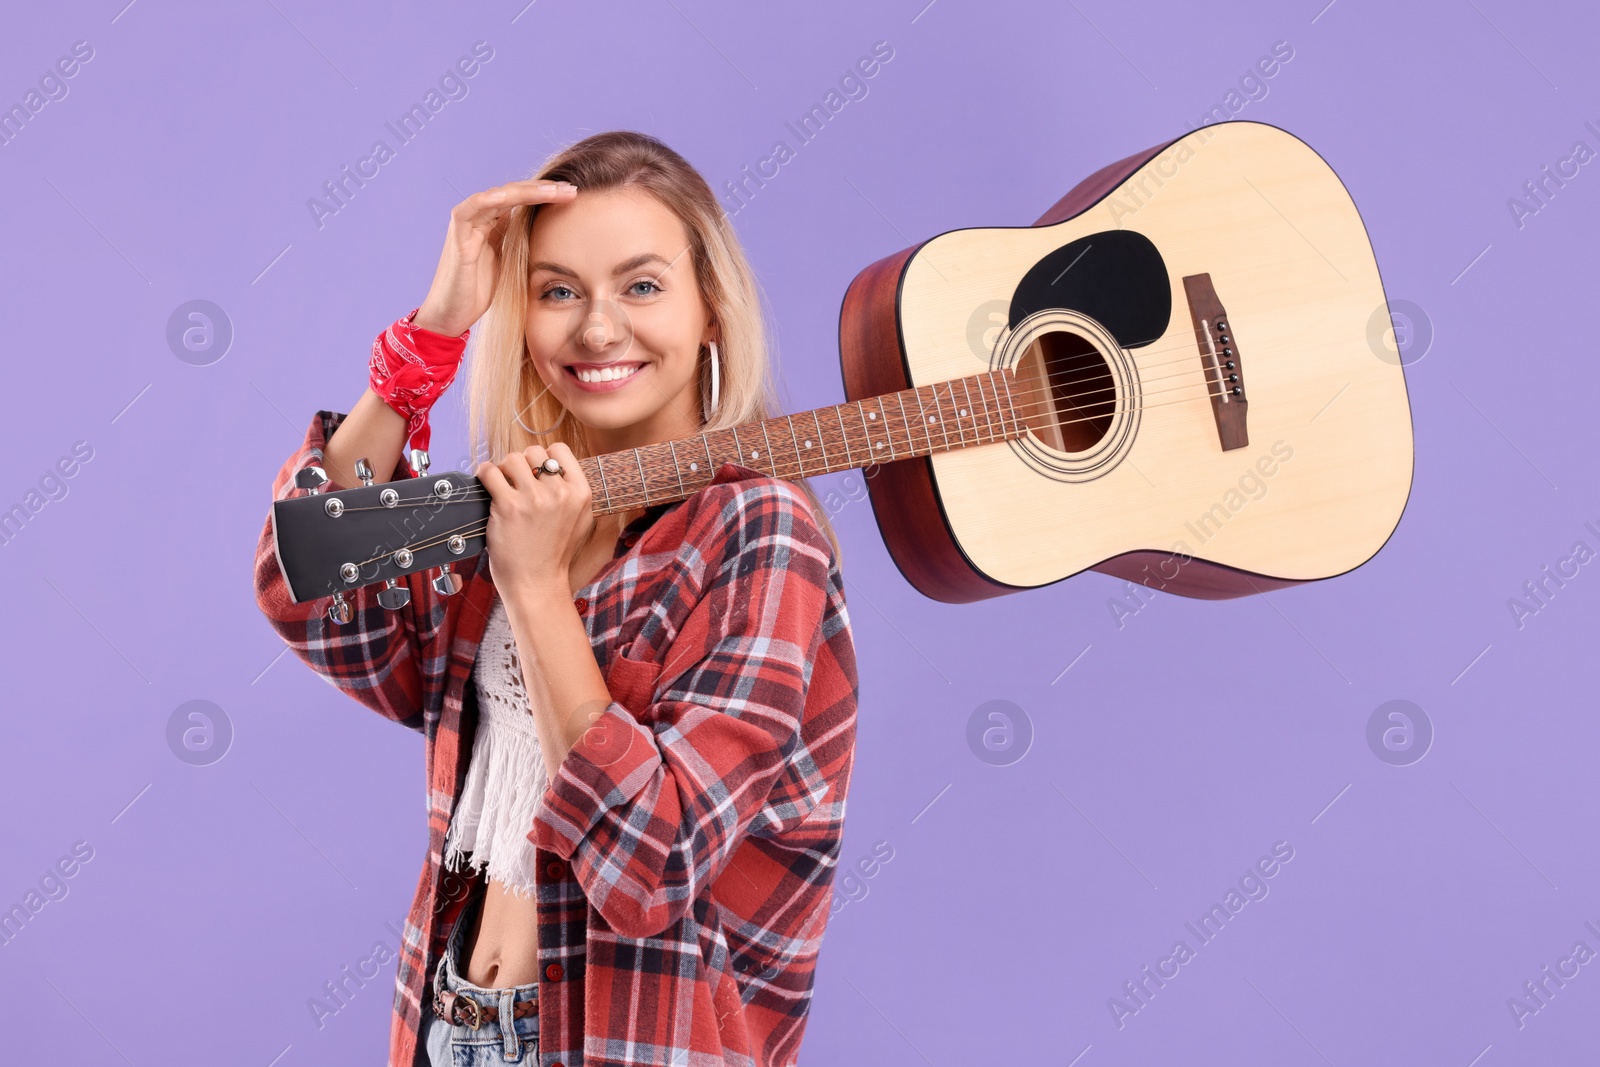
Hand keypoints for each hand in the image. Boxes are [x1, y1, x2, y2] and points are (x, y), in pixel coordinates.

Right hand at [413, 179, 578, 336]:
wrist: (451, 316)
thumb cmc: (478, 294)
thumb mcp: (508, 265)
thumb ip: (521, 244)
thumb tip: (551, 235)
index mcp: (493, 224)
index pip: (522, 200)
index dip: (547, 196)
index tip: (573, 195)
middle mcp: (479, 219)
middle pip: (514, 193)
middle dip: (543, 190)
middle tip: (572, 189)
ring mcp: (467, 225)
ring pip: (498, 196)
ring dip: (526, 191)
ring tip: (553, 191)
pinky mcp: (457, 237)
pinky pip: (471, 210)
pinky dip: (490, 200)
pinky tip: (509, 196)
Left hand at [476, 443, 594, 599]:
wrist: (537, 584)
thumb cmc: (554, 554)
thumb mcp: (579, 520)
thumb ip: (571, 492)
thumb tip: (554, 466)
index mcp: (581, 493)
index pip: (559, 450)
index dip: (543, 457)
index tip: (534, 473)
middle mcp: (560, 492)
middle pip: (533, 452)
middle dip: (522, 465)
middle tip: (515, 484)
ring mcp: (534, 499)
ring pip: (511, 459)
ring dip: (502, 470)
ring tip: (501, 487)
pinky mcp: (509, 507)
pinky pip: (490, 473)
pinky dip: (484, 476)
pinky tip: (487, 487)